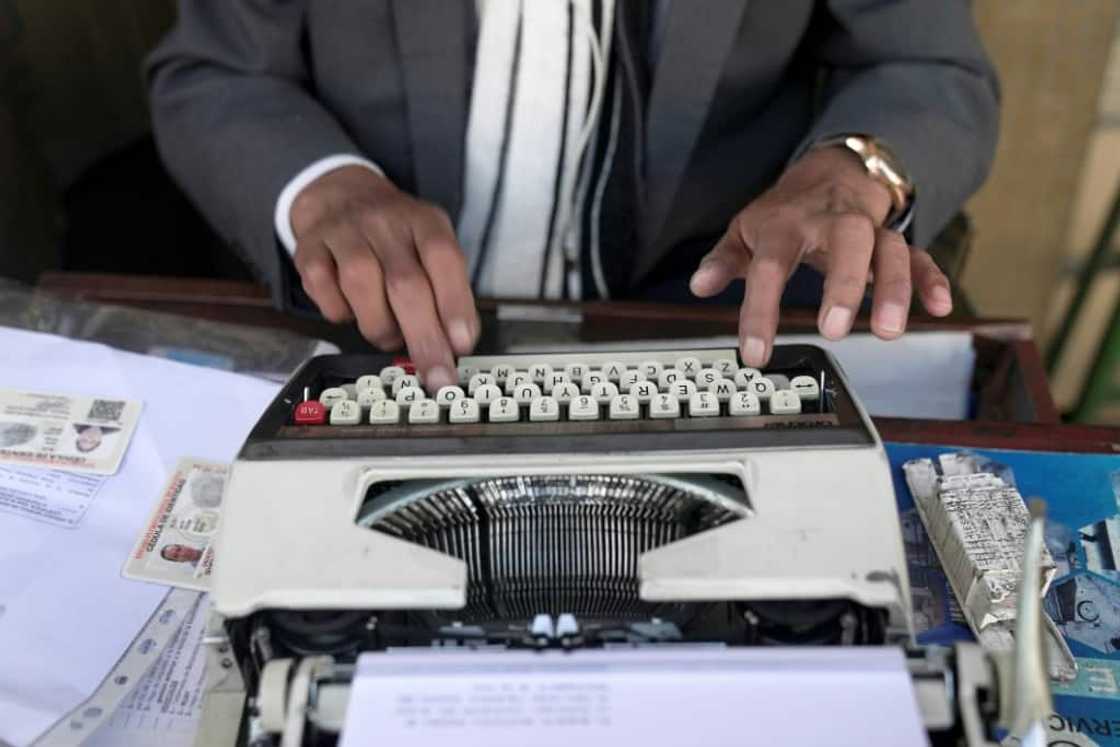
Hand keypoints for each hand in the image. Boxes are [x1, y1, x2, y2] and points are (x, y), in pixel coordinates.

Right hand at [290, 165, 479, 389]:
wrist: (341, 197)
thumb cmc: (396, 239)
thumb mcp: (430, 251)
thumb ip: (447, 292)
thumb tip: (458, 343)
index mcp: (424, 221)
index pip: (444, 259)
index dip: (454, 304)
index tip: (461, 346)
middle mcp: (384, 222)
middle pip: (404, 282)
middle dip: (423, 337)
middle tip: (436, 375)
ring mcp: (343, 232)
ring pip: (361, 285)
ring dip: (380, 326)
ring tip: (390, 336)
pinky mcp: (309, 249)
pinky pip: (323, 291)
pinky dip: (341, 313)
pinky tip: (353, 311)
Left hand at [688, 146, 951, 366]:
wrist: (830, 172)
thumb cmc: (784, 213)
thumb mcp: (746, 230)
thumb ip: (723, 260)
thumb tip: (700, 285)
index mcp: (786, 226)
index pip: (770, 268)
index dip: (759, 311)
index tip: (754, 353)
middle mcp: (832, 224)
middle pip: (845, 244)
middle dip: (843, 286)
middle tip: (834, 330)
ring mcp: (868, 231)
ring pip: (889, 250)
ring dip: (893, 288)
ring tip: (889, 331)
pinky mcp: (894, 241)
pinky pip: (919, 256)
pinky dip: (931, 279)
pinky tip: (939, 307)